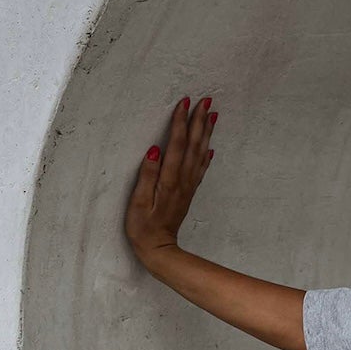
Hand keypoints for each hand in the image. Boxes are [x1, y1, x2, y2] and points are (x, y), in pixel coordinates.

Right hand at [126, 95, 215, 265]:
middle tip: (207, 100)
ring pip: (200, 153)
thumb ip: (147, 175)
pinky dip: (206, 155)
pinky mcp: (188, 192)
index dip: (180, 122)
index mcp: (169, 179)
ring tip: (212, 115)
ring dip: (206, 133)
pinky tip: (210, 147)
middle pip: (193, 145)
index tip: (184, 102)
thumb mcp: (138, 202)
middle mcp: (182, 180)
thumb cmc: (143, 227)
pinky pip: (200, 169)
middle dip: (199, 121)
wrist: (159, 249)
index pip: (177, 144)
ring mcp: (187, 186)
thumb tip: (155, 149)